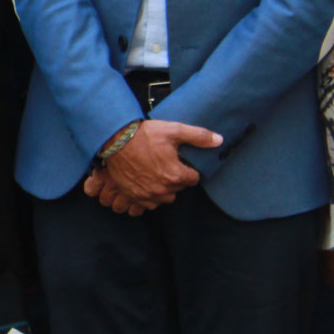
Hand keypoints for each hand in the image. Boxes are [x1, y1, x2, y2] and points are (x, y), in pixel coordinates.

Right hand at [82, 117, 220, 214]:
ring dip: (164, 188)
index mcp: (175, 174)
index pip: (193, 179)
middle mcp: (162, 188)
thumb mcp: (173, 130)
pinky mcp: (133, 194)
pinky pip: (149, 203)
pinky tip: (146, 182)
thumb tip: (219, 140)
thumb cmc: (144, 135)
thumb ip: (198, 136)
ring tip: (157, 173)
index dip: (187, 169)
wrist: (114, 140)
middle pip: (179, 188)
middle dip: (176, 178)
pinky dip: (150, 195)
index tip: (179, 161)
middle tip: (166, 164)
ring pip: (166, 198)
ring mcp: (147, 193)